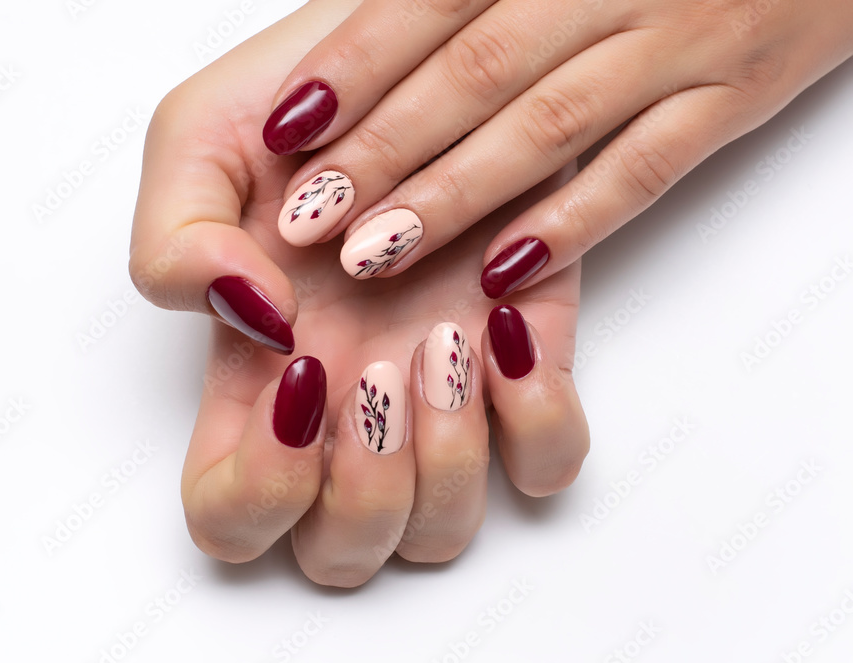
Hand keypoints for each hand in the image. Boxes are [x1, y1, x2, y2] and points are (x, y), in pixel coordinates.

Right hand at [129, 0, 589, 586]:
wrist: (420, 46)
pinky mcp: (530, 358)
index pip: (231, 519)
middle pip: (342, 553)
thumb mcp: (197, 143)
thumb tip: (255, 322)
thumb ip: (176, 243)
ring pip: (441, 532)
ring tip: (443, 337)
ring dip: (445, 454)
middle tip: (374, 367)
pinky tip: (505, 329)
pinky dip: (538, 421)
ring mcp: (441, 395)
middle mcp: (350, 407)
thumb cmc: (311, 97)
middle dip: (364, 488)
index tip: (295, 379)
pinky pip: (548, 466)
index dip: (257, 496)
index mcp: (259, 375)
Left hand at [262, 0, 852, 296]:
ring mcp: (678, 39)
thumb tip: (365, 35)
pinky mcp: (734, 94)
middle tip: (307, 217)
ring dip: (453, 196)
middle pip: (472, 72)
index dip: (352, 66)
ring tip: (373, 254)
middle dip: (382, 149)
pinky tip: (503, 271)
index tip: (283, 129)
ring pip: (544, 129)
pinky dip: (572, 222)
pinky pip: (644, 169)